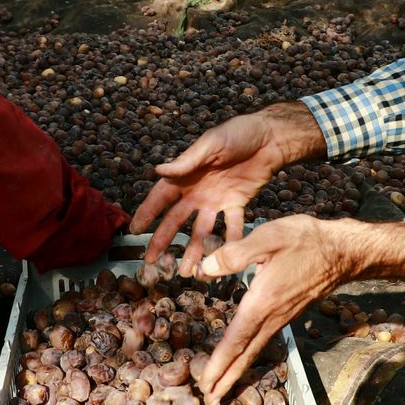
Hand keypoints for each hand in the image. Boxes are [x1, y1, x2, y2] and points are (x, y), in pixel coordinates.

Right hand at [129, 102, 326, 275]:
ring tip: (187, 272)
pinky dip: (230, 240)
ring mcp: (216, 200)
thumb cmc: (237, 133)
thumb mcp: (210, 144)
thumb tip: (158, 171)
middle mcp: (196, 192)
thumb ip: (186, 161)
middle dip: (162, 240)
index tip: (134, 231)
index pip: (160, 197)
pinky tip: (226, 257)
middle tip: (151, 261)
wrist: (270, 137)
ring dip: (194, 249)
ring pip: (200, 230)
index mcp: (185, 175)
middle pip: (176, 220)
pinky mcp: (236, 204)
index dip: (147, 213)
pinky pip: (231, 226)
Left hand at [194, 215, 404, 404]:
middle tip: (209, 399)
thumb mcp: (268, 237)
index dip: (219, 362)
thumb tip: (204, 269)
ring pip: (255, 350)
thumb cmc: (304, 240)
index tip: (205, 383)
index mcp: (262, 301)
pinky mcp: (288, 313)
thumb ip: (235, 254)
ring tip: (222, 387)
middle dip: (226, 378)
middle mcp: (272, 316)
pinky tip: (244, 356)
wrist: (342, 250)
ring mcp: (282, 317)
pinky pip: (264, 340)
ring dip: (237, 370)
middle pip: (246, 354)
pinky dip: (249, 355)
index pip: (236, 339)